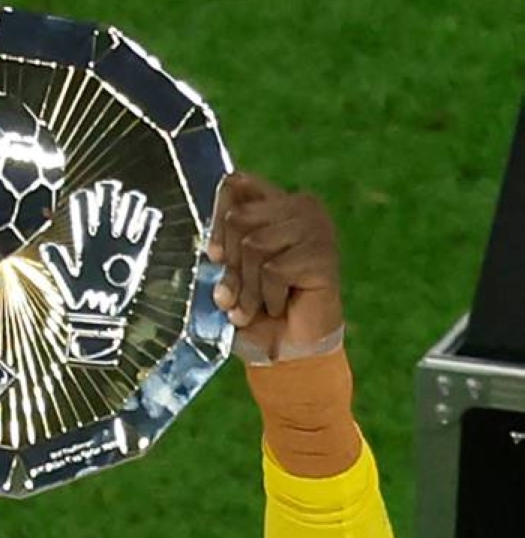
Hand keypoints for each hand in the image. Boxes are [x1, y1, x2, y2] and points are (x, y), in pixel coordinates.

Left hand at [39, 179, 162, 364]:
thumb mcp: (68, 282)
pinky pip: (147, 230)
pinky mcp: (138, 255)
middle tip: (112, 189)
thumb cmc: (81, 302)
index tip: (88, 195)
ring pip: (128, 213)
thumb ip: (58, 264)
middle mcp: (103, 240)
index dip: (86, 200)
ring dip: (131, 205)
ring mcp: (121, 246)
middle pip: (107, 206)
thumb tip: (47, 245)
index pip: (84, 212)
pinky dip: (149, 220)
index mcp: (85, 242)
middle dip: (109, 195)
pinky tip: (149, 216)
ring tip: (132, 204)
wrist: (101, 318)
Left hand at [205, 172, 343, 362]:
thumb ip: (222, 249)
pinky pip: (274, 270)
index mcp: (274, 204)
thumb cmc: (257, 312)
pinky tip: (281, 306)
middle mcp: (300, 206)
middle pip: (239, 218)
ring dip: (248, 288)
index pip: (235, 185)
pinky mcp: (324, 254)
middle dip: (232, 266)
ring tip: (259, 305)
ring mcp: (316, 227)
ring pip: (254, 245)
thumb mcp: (230, 275)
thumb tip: (213, 249)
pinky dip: (269, 297)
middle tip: (240, 294)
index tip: (216, 257)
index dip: (218, 222)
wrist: (288, 351)